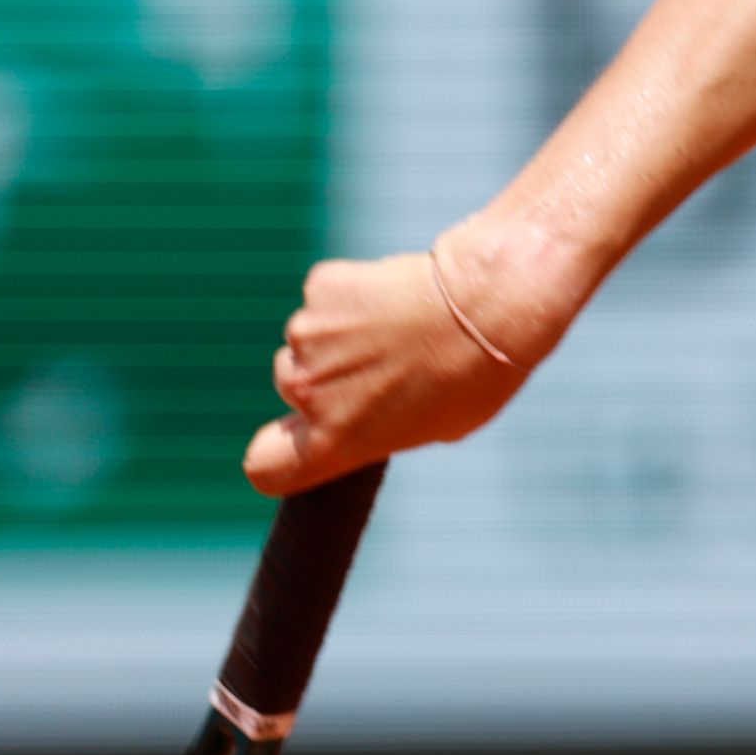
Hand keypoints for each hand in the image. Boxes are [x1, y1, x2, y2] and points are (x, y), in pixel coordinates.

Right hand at [244, 226, 554, 493]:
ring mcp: (308, 335)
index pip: (265, 467)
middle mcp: (307, 392)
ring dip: (343, 333)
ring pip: (309, 338)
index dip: (278, 454)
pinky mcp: (322, 287)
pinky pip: (326, 295)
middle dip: (328, 377)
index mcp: (332, 442)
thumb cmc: (477, 373)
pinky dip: (352, 293)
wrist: (490, 303)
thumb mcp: (433, 427)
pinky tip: (397, 294)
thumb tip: (370, 413)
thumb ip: (379, 427)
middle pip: (293, 387)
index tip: (299, 438)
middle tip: (385, 363)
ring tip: (401, 327)